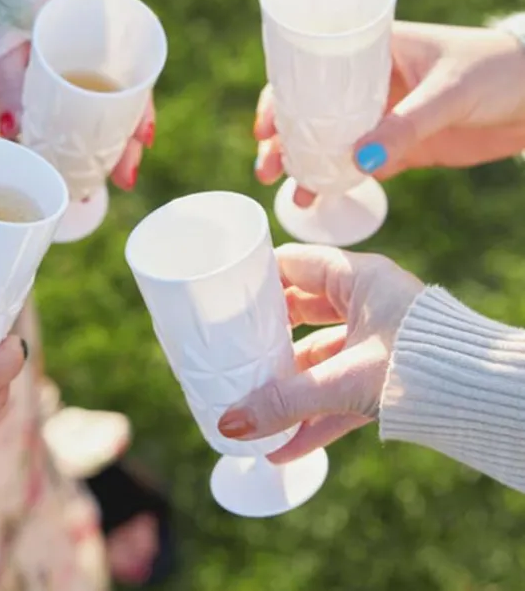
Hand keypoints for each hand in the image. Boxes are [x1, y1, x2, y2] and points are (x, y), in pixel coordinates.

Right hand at [217, 243, 422, 461]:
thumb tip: (229, 425)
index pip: (295, 264)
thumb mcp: (345, 380)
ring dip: (288, 384)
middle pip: (301, 311)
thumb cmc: (423, 367)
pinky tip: (284, 448)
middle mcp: (366, 304)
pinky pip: (340, 393)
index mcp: (359, 279)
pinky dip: (315, 417)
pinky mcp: (385, 378)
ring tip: (251, 405)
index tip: (225, 297)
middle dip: (267, 336)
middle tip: (231, 349)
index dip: (259, 278)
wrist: (487, 400)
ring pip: (319, 357)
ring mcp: (376, 341)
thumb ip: (286, 401)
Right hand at [254, 21, 524, 206]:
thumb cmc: (500, 72)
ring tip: (288, 190)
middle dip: (282, 140)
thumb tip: (358, 160)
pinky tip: (319, 197)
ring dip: (305, 165)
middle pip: (310, 112)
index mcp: (373, 53)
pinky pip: (359, 167)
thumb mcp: (450, 91)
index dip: (278, 96)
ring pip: (329, 143)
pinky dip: (338, 182)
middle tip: (266, 167)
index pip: (311, 70)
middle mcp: (369, 86)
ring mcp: (382, 119)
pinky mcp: (400, 149)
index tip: (263, 126)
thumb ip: (407, 125)